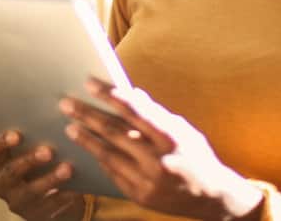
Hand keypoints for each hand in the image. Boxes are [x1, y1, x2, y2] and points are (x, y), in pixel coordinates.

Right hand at [0, 130, 85, 219]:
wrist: (48, 195)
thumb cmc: (41, 159)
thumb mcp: (32, 146)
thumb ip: (35, 131)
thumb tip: (54, 105)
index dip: (3, 142)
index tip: (18, 134)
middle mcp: (3, 182)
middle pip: (12, 171)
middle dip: (30, 160)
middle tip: (49, 150)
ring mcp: (17, 201)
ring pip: (30, 191)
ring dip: (49, 179)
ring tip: (68, 168)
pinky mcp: (34, 215)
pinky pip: (48, 208)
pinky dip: (62, 197)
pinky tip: (76, 189)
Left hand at [59, 78, 262, 220]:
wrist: (213, 197)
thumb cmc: (198, 156)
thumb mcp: (184, 130)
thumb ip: (157, 114)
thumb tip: (131, 94)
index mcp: (171, 138)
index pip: (135, 111)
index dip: (111, 95)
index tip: (89, 83)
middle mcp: (158, 160)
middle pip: (115, 133)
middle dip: (88, 116)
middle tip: (67, 103)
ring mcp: (148, 181)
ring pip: (109, 155)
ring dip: (87, 139)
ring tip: (70, 126)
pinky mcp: (140, 196)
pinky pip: (113, 174)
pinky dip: (100, 159)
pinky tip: (89, 148)